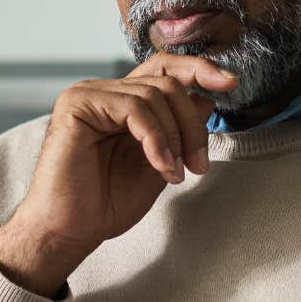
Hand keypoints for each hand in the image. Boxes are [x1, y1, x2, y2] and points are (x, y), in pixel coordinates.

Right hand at [0, 53, 237, 295]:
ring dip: (176, 137)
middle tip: (200, 164)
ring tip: (177, 173)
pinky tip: (161, 167)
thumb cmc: (106, 203)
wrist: (69, 232)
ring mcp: (89, 94)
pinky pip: (133, 108)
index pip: (165, 69)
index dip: (200, 70)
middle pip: (168, 82)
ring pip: (155, 94)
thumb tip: (206, 99)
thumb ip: (179, 132)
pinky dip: (156, 139)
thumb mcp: (160, 163)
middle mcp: (104, 91)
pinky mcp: (77, 104)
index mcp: (122, 102)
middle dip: (193, 124)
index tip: (231, 83)